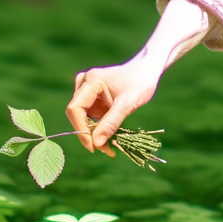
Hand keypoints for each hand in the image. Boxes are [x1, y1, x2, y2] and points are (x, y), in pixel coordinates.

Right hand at [65, 0, 212, 153]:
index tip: (93, 147)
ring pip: (82, 118)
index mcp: (91, 80)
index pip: (75, 109)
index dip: (81, 129)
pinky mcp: (91, 98)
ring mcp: (86, 90)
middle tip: (105, 150)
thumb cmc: (140, 83)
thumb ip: (111, 123)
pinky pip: (89, 117)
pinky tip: (110, 136)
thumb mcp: (127, 104)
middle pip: (77, 114)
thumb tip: (96, 144)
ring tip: (110, 146)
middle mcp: (84, 83)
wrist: (147, 72)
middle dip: (89, 134)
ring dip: (94, 133)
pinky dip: (98, 128)